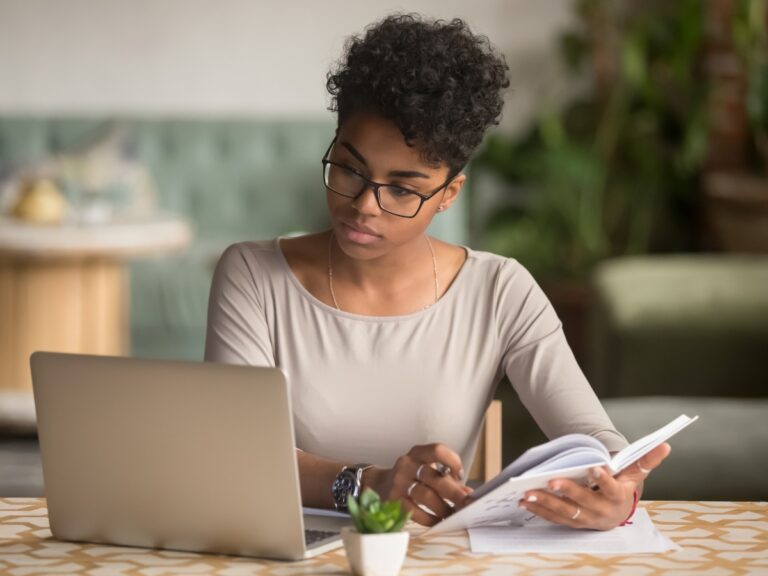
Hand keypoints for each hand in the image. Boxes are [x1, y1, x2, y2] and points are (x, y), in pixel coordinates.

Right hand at [363, 443, 472, 525]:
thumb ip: (445, 478)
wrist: (378, 484)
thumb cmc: (410, 477)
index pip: (437, 450)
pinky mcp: (394, 500)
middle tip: (467, 503)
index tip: (459, 475)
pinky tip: (438, 521)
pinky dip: (430, 518)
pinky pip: (415, 512)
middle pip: (434, 477)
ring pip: (426, 496)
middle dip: (454, 492)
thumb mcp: (424, 469)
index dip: (452, 461)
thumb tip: (467, 493)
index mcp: (417, 453)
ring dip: (443, 508)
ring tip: (453, 515)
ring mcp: (399, 482)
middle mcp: (407, 464)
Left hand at [518, 442, 670, 529]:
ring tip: (529, 493)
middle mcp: (602, 511)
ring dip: (546, 503)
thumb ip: (647, 459)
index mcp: (619, 497)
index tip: (594, 467)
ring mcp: (586, 519)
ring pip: (565, 512)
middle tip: (551, 481)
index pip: (612, 488)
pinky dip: (539, 510)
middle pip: (583, 502)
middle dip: (567, 491)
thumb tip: (666, 444)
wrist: (617, 512)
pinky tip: (524, 501)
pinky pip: (554, 518)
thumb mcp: (635, 473)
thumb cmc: (624, 486)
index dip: (604, 479)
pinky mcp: (572, 522)